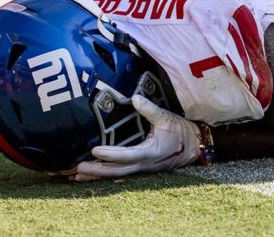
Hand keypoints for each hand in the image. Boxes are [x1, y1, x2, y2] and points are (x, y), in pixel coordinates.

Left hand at [72, 95, 200, 180]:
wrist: (195, 146)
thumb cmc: (181, 131)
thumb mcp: (166, 117)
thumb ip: (150, 109)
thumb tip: (135, 97)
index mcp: (151, 152)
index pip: (128, 155)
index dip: (111, 154)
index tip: (95, 151)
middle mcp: (145, 164)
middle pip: (118, 171)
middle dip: (98, 171)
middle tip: (78, 169)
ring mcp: (143, 169)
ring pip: (118, 175)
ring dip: (98, 176)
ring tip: (78, 176)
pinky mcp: (141, 168)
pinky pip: (121, 174)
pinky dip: (106, 175)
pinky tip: (93, 176)